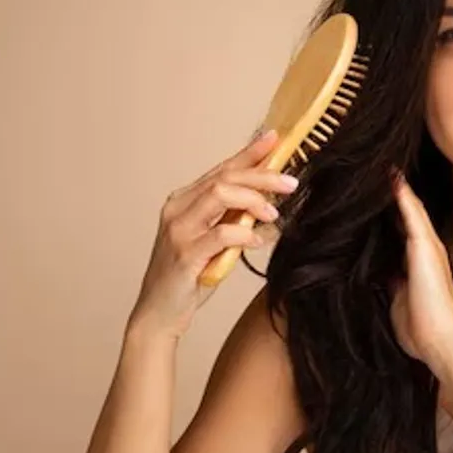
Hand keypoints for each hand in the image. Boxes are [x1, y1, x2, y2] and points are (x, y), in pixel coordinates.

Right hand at [127, 129, 299, 340]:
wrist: (160, 313)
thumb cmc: (191, 277)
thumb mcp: (217, 242)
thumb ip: (236, 219)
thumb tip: (270, 204)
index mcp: (185, 201)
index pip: (223, 169)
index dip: (250, 153)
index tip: (275, 139)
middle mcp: (178, 209)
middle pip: (225, 177)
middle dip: (262, 176)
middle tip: (292, 182)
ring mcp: (178, 230)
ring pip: (220, 195)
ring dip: (253, 200)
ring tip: (274, 214)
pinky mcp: (184, 255)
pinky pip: (220, 234)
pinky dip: (244, 234)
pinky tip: (257, 241)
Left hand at [389, 171, 452, 374]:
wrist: (440, 341)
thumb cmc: (421, 331)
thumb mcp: (398, 305)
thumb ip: (391, 288)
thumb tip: (381, 278)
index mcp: (418, 267)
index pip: (400, 237)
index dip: (389, 220)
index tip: (374, 205)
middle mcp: (426, 252)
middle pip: (407, 217)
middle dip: (393, 198)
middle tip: (377, 174)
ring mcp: (427, 246)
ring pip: (411, 209)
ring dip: (398, 190)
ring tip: (384, 166)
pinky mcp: (425, 244)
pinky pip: (411, 212)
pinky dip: (401, 193)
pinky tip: (391, 175)